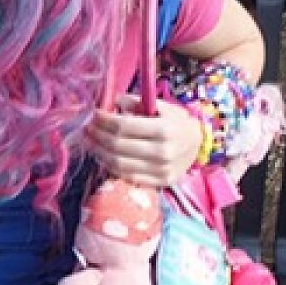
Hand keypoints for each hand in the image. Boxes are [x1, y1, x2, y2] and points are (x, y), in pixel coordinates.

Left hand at [85, 93, 201, 186]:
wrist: (198, 144)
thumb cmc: (176, 122)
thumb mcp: (161, 106)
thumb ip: (136, 102)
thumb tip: (113, 102)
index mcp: (164, 130)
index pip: (124, 126)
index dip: (104, 120)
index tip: (94, 114)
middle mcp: (162, 152)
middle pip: (118, 146)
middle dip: (97, 136)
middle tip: (86, 129)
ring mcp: (161, 170)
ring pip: (119, 163)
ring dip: (99, 152)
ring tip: (90, 142)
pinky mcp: (159, 182)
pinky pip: (127, 176)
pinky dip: (110, 166)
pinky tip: (103, 156)